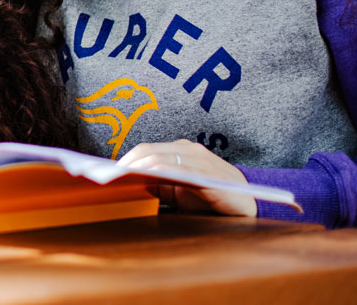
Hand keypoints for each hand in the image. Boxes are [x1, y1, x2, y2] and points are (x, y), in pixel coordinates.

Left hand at [118, 138, 256, 216]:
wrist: (250, 207)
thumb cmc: (212, 201)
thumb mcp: (181, 194)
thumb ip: (161, 186)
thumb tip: (133, 182)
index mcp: (180, 151)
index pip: (146, 150)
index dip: (126, 159)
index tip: (106, 171)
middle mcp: (189, 150)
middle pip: (149, 151)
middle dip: (127, 163)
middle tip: (107, 175)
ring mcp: (200, 159)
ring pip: (160, 157)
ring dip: (138, 166)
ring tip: (120, 176)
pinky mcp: (209, 174)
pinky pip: (180, 170)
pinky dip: (160, 172)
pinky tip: (147, 178)